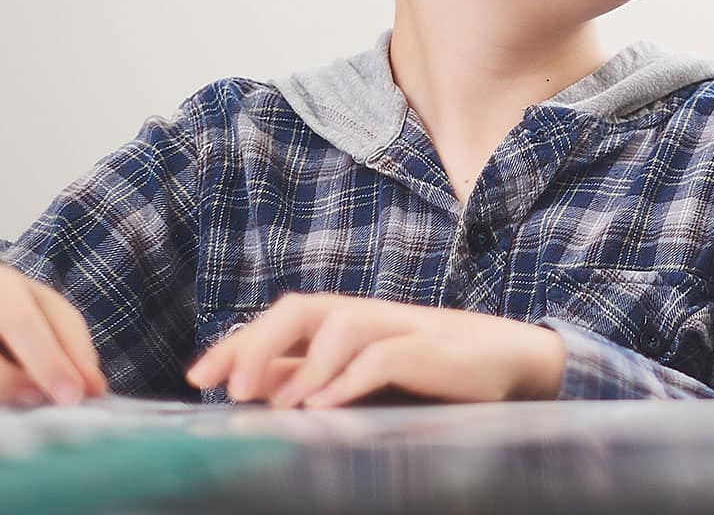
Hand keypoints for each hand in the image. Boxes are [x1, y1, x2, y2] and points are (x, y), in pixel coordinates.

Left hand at [185, 294, 564, 407]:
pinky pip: (383, 356)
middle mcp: (371, 315)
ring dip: (303, 365)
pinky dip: (349, 380)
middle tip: (232, 389)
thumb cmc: (436, 371)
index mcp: (351, 320)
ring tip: (277, 404)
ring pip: (341, 325)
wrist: (513, 360)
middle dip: (260, 343)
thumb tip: (260, 392)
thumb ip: (319, 376)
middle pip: (304, 309)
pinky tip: (324, 406)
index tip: (201, 378)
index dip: (240, 342)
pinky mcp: (431, 350)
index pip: (284, 319)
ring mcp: (402, 328)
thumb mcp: (368, 374)